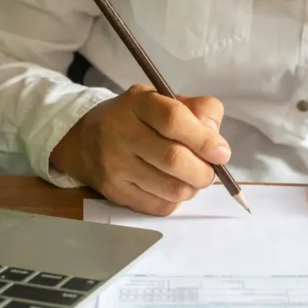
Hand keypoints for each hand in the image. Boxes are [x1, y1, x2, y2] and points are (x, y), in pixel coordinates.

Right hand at [51, 84, 229, 215]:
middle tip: (210, 171)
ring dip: (192, 187)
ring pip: (171, 188)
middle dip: (203, 170)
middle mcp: (120, 132)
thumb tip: (216, 142)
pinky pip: (160, 206)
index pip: (173, 119)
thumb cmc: (138, 119)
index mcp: (137, 102)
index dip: (204, 139)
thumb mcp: (165, 101)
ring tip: (191, 178)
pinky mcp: (115, 192)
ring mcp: (115, 165)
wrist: (86, 141)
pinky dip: (176, 200)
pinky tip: (172, 187)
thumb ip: (198, 111)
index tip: (222, 153)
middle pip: (173, 159)